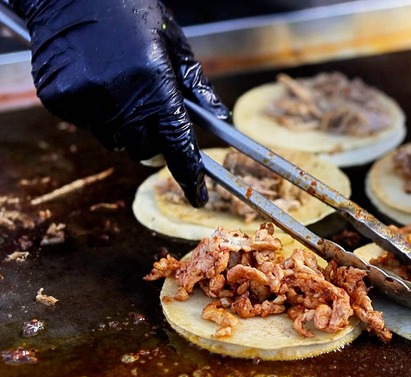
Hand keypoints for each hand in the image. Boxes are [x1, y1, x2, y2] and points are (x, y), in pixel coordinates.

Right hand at [13, 0, 230, 206]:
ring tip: (122, 87)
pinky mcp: (59, 99)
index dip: (189, 172)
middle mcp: (118, 94)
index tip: (199, 194)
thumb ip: (197, 85)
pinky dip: (98, 113)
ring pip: (115, 140)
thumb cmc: (129, 10)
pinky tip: (98, 82)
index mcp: (152, 80)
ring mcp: (85, 99)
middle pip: (144, 150)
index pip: (176, 141)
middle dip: (155, 142)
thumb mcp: (173, 43)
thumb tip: (221, 120)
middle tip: (154, 115)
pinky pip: (88, 124)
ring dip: (125, 126)